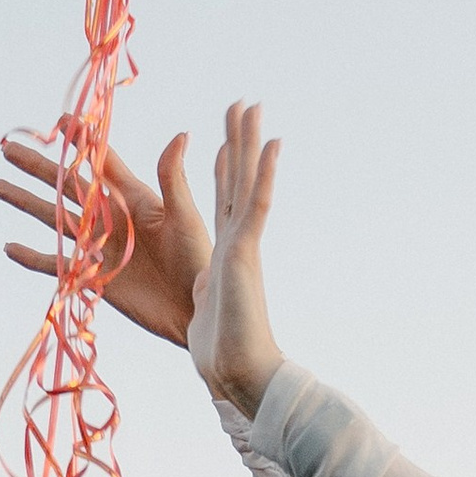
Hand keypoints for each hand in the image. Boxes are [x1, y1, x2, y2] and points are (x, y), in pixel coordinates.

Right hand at [0, 129, 208, 347]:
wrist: (194, 308)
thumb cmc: (198, 259)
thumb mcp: (185, 216)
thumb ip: (173, 177)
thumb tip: (180, 134)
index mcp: (132, 197)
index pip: (99, 162)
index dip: (80, 141)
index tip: (61, 119)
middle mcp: (109, 218)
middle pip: (65, 186)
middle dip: (37, 167)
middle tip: (8, 148)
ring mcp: (97, 247)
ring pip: (53, 218)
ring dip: (25, 202)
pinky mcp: (90, 276)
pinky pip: (53, 264)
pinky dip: (31, 257)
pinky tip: (8, 246)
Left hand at [185, 100, 285, 418]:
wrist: (241, 372)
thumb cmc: (224, 353)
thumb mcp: (206, 308)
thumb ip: (207, 290)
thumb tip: (202, 288)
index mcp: (225, 252)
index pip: (224, 201)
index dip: (228, 169)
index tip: (228, 141)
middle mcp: (238, 242)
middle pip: (237, 182)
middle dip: (240, 143)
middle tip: (243, 104)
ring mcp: (244, 244)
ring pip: (248, 183)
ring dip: (252, 144)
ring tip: (252, 108)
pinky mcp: (246, 252)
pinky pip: (256, 206)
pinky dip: (265, 175)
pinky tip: (272, 145)